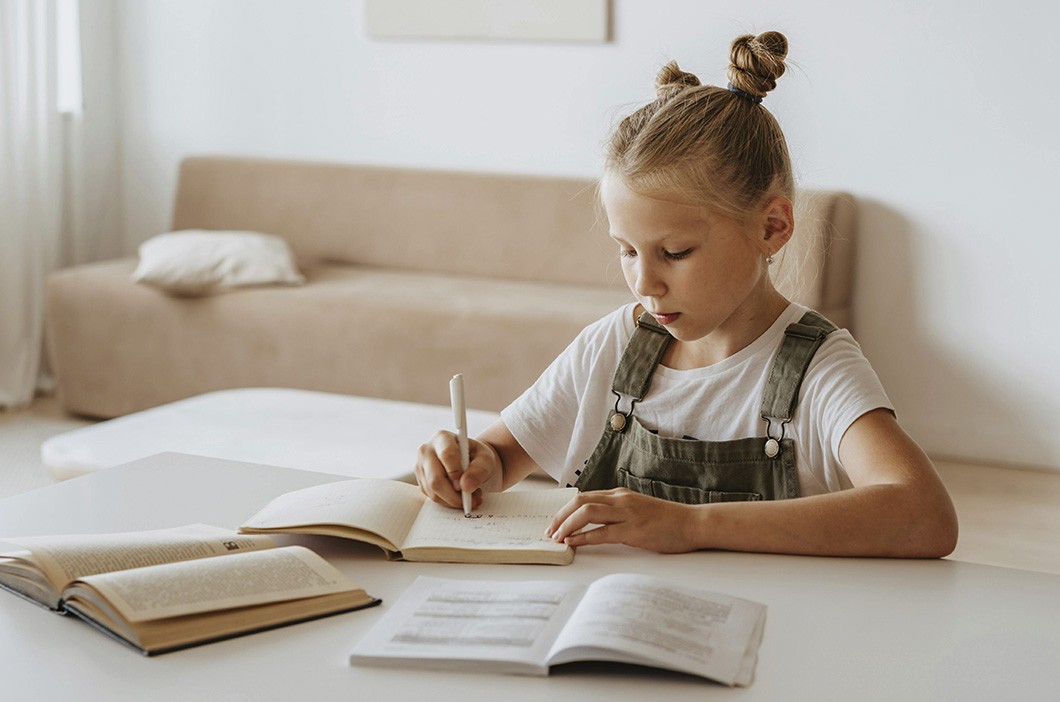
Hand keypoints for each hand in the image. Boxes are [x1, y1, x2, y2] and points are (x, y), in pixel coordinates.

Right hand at [415, 430, 500, 508]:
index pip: (446, 454)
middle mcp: (427, 450)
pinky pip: (431, 496)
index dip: (456, 473)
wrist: (468, 459)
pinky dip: (447, 501)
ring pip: (432, 491)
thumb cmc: (476, 455)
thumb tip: (465, 487)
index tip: (465, 486)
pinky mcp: (420, 480)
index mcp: (442, 438)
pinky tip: (459, 496)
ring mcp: (420, 466)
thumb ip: (479, 470)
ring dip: (453, 500)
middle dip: (454, 495)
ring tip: (469, 497)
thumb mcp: (485, 459)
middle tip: (471, 500)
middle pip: (435, 478)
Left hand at [545, 488, 700, 553]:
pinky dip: (583, 538)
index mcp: (619, 494)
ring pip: (586, 513)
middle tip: (549, 531)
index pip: (584, 497)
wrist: (693, 523)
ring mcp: (627, 514)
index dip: (565, 510)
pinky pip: (601, 533)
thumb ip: (617, 513)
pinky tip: (573, 544)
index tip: (554, 523)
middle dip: (560, 516)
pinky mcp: (634, 531)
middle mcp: (620, 500)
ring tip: (556, 538)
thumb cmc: (667, 520)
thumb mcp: (637, 510)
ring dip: (566, 525)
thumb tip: (594, 524)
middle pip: (579, 501)